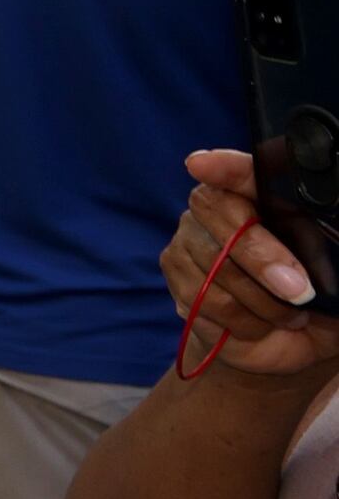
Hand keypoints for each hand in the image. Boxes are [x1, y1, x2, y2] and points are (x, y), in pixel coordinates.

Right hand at [171, 150, 338, 377]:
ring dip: (262, 302)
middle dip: (262, 259)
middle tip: (299, 292)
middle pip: (225, 221)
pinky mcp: (175, 272)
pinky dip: (242, 320)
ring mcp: (189, 237)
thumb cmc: (316, 287)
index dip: (223, 166)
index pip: (241, 171)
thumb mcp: (329, 261)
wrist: (289, 335)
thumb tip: (316, 256)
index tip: (202, 164)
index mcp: (262, 191)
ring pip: (217, 268)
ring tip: (289, 315)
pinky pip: (205, 299)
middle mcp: (216, 206)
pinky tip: (260, 323)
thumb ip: (324, 238)